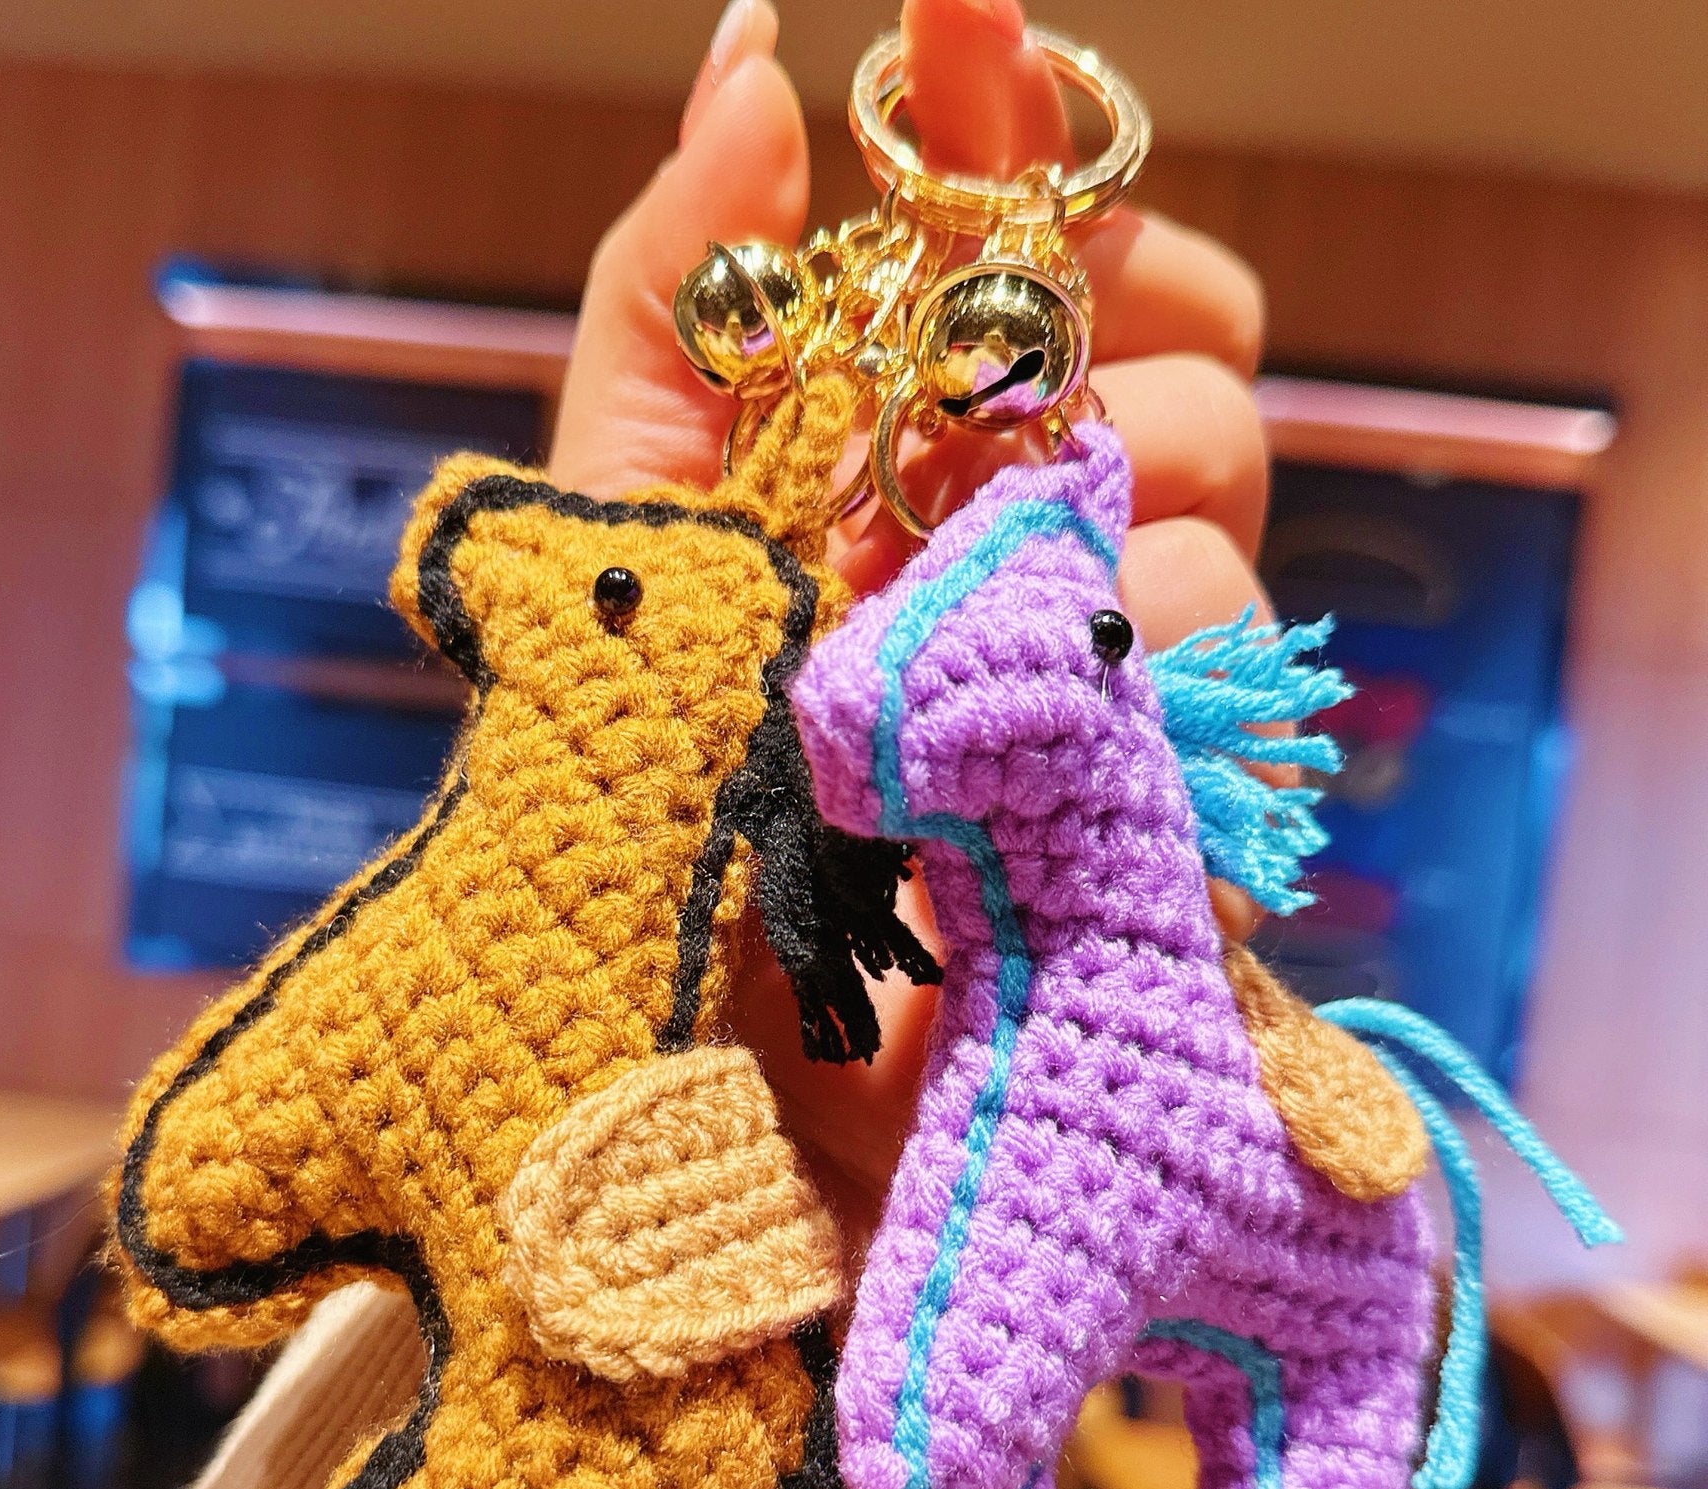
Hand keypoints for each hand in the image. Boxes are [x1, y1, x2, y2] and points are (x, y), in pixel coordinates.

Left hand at [548, 0, 1276, 1241]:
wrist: (644, 1034)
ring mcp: (1109, 707)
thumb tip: (761, 48)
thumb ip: (685, 290)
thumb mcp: (616, 512)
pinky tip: (1011, 768)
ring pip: (1226, 556)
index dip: (1099, 228)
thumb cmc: (614, 770)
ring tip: (944, 666)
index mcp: (928, 466)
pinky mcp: (1152, 852)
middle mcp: (1039, 567)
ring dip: (1101, 576)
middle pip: (1206, 399)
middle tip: (996, 468)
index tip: (1044, 208)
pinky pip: (1230, 736)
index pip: (1096, 291)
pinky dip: (1129, 729)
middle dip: (1118, 402)